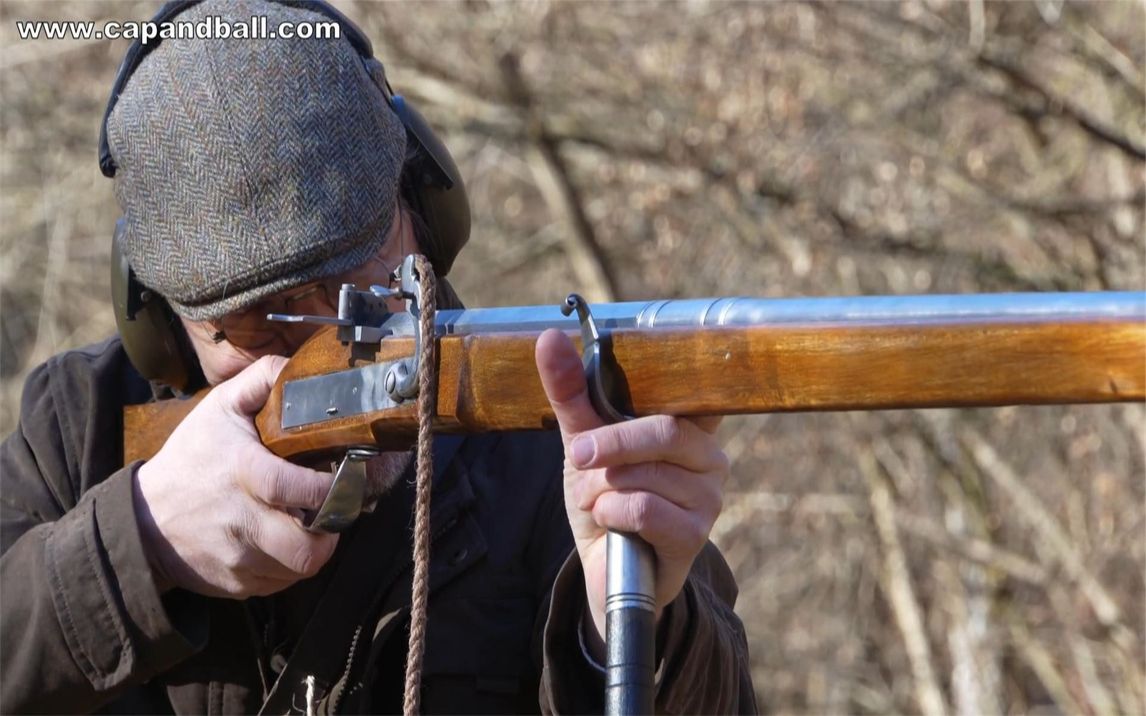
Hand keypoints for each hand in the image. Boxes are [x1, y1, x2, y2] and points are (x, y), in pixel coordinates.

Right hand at [133, 356, 338, 597]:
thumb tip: (296, 367)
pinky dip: (290, 565)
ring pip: (300, 568)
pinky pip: (280, 583)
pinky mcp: (236, 585)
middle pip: (308, 548)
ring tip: (312, 524)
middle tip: (334, 510)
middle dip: (332, 531)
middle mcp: (241, 523)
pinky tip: (284, 541)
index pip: (298, 490)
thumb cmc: (190, 459)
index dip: (332, 489)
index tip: (344, 478)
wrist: (142, 521)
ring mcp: (238, 559)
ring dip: (315, 548)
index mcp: (242, 474)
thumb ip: (260, 380)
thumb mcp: (219, 409)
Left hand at [535, 329, 728, 649]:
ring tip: (601, 503)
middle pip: (662, 431)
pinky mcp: (695, 534)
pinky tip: (613, 526)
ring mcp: (708, 497)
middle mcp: (710, 457)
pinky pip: (642, 508)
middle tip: (578, 456)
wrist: (602, 569)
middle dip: (608, 444)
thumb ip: (570, 391)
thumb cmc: (604, 497)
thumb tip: (549, 337)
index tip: (655, 368)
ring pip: (644, 475)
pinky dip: (611, 514)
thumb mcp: (582, 440)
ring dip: (602, 490)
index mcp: (689, 426)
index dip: (676, 379)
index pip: (693, 391)